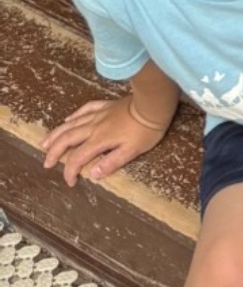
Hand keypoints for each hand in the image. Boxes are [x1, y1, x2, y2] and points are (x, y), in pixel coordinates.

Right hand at [43, 97, 167, 187]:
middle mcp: (94, 127)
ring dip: (56, 134)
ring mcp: (99, 114)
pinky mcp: (106, 105)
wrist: (154, 104)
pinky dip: (74, 115)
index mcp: (99, 140)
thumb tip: (92, 174)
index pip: (77, 158)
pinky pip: (85, 109)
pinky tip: (68, 119)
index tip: (70, 182)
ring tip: (44, 142)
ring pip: (71, 123)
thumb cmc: (146, 130)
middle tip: (46, 163)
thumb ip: (111, 163)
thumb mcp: (132, 151)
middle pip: (67, 139)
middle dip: (54, 152)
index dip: (70, 171)